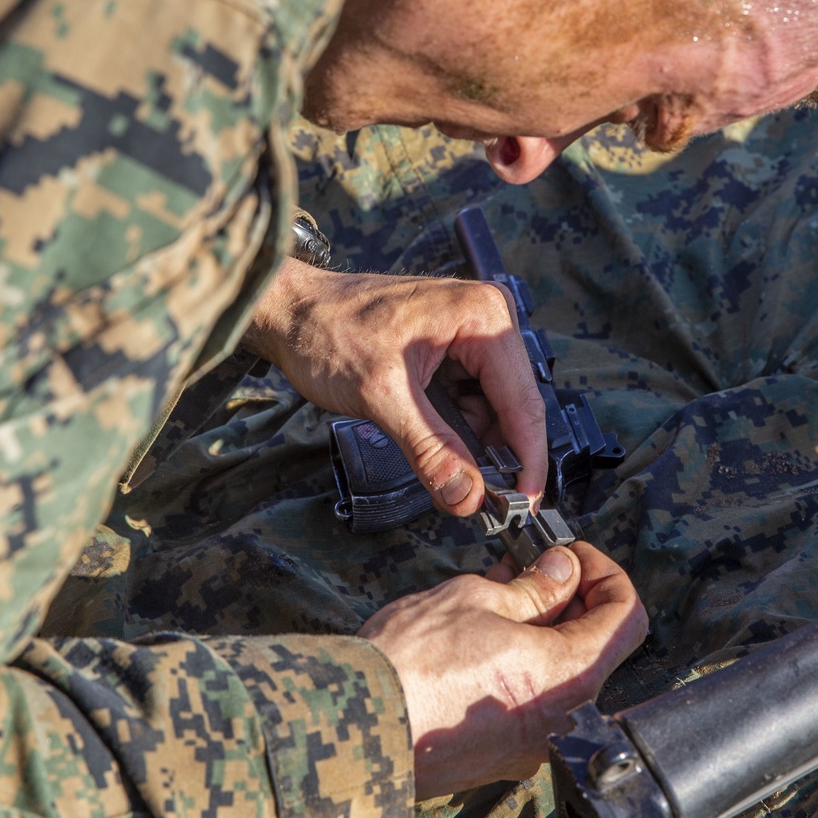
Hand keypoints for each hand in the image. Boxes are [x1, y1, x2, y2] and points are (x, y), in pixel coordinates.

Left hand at [242, 260, 545, 515]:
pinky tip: (436, 446)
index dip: (527, 459)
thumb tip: (467, 496)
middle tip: (481, 502)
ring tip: (446, 474)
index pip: (522, 401)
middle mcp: (487, 317)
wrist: (290, 312)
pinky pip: (470, 397)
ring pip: (492, 406)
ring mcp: (471, 330)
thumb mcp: (382, 397)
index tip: (524, 505)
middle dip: (497, 455)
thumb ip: (430, 450)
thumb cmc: (328, 331)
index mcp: (483, 317)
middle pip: (512, 404)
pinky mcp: (453, 345)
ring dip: (474, 445)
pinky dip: (457, 428)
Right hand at [360, 541, 647, 798]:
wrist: (356, 724)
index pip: (627, 618)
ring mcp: (531, 746)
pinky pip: (530, 703)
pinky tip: (483, 633)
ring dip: (543, 630)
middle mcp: (560, 721)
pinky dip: (521, 664)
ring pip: (559, 675)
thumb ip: (534, 586)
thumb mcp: (478, 597)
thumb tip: (564, 571)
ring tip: (501, 592)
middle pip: (595, 647)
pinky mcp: (500, 757)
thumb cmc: (412, 660)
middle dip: (571, 600)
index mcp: (567, 677)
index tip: (573, 556)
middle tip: (533, 567)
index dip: (606, 575)